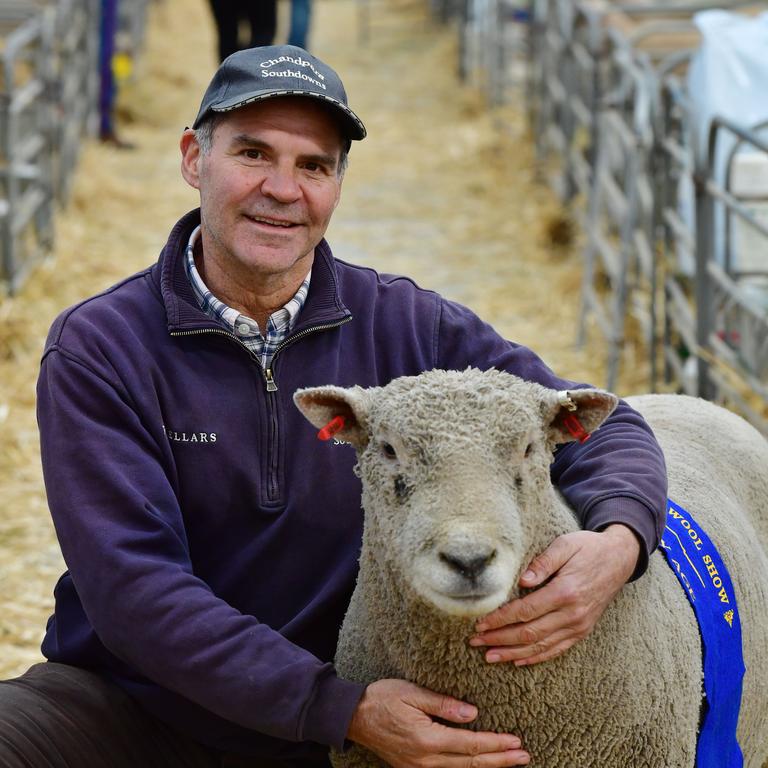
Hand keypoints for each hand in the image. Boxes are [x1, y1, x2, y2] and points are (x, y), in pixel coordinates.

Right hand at [347, 678, 529, 766]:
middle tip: (524, 756)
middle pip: (470, 763)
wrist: (354, 716)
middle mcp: (426, 760)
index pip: (470, 744)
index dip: (495, 744)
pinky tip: (478, 765)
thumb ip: (444, 704)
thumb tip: (473, 714)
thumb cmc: (383, 698)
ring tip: (509, 762)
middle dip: (500, 760)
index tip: (516, 742)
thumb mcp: (412, 693)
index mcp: (427, 740)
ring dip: (487, 767)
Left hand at [470, 524, 639, 665]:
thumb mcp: (565, 544)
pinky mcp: (583, 630)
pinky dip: (536, 657)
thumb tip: (522, 581)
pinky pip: (557, 649)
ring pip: (541, 646)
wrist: (619, 558)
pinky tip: (518, 660)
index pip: (525, 611)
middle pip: (530, 633)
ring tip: (490, 656)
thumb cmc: (587, 547)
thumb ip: (543, 562)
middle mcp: (573, 614)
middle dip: (499, 639)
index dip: (500, 620)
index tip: (479, 624)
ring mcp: (579, 625)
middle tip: (475, 643)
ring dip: (513, 653)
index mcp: (565, 592)